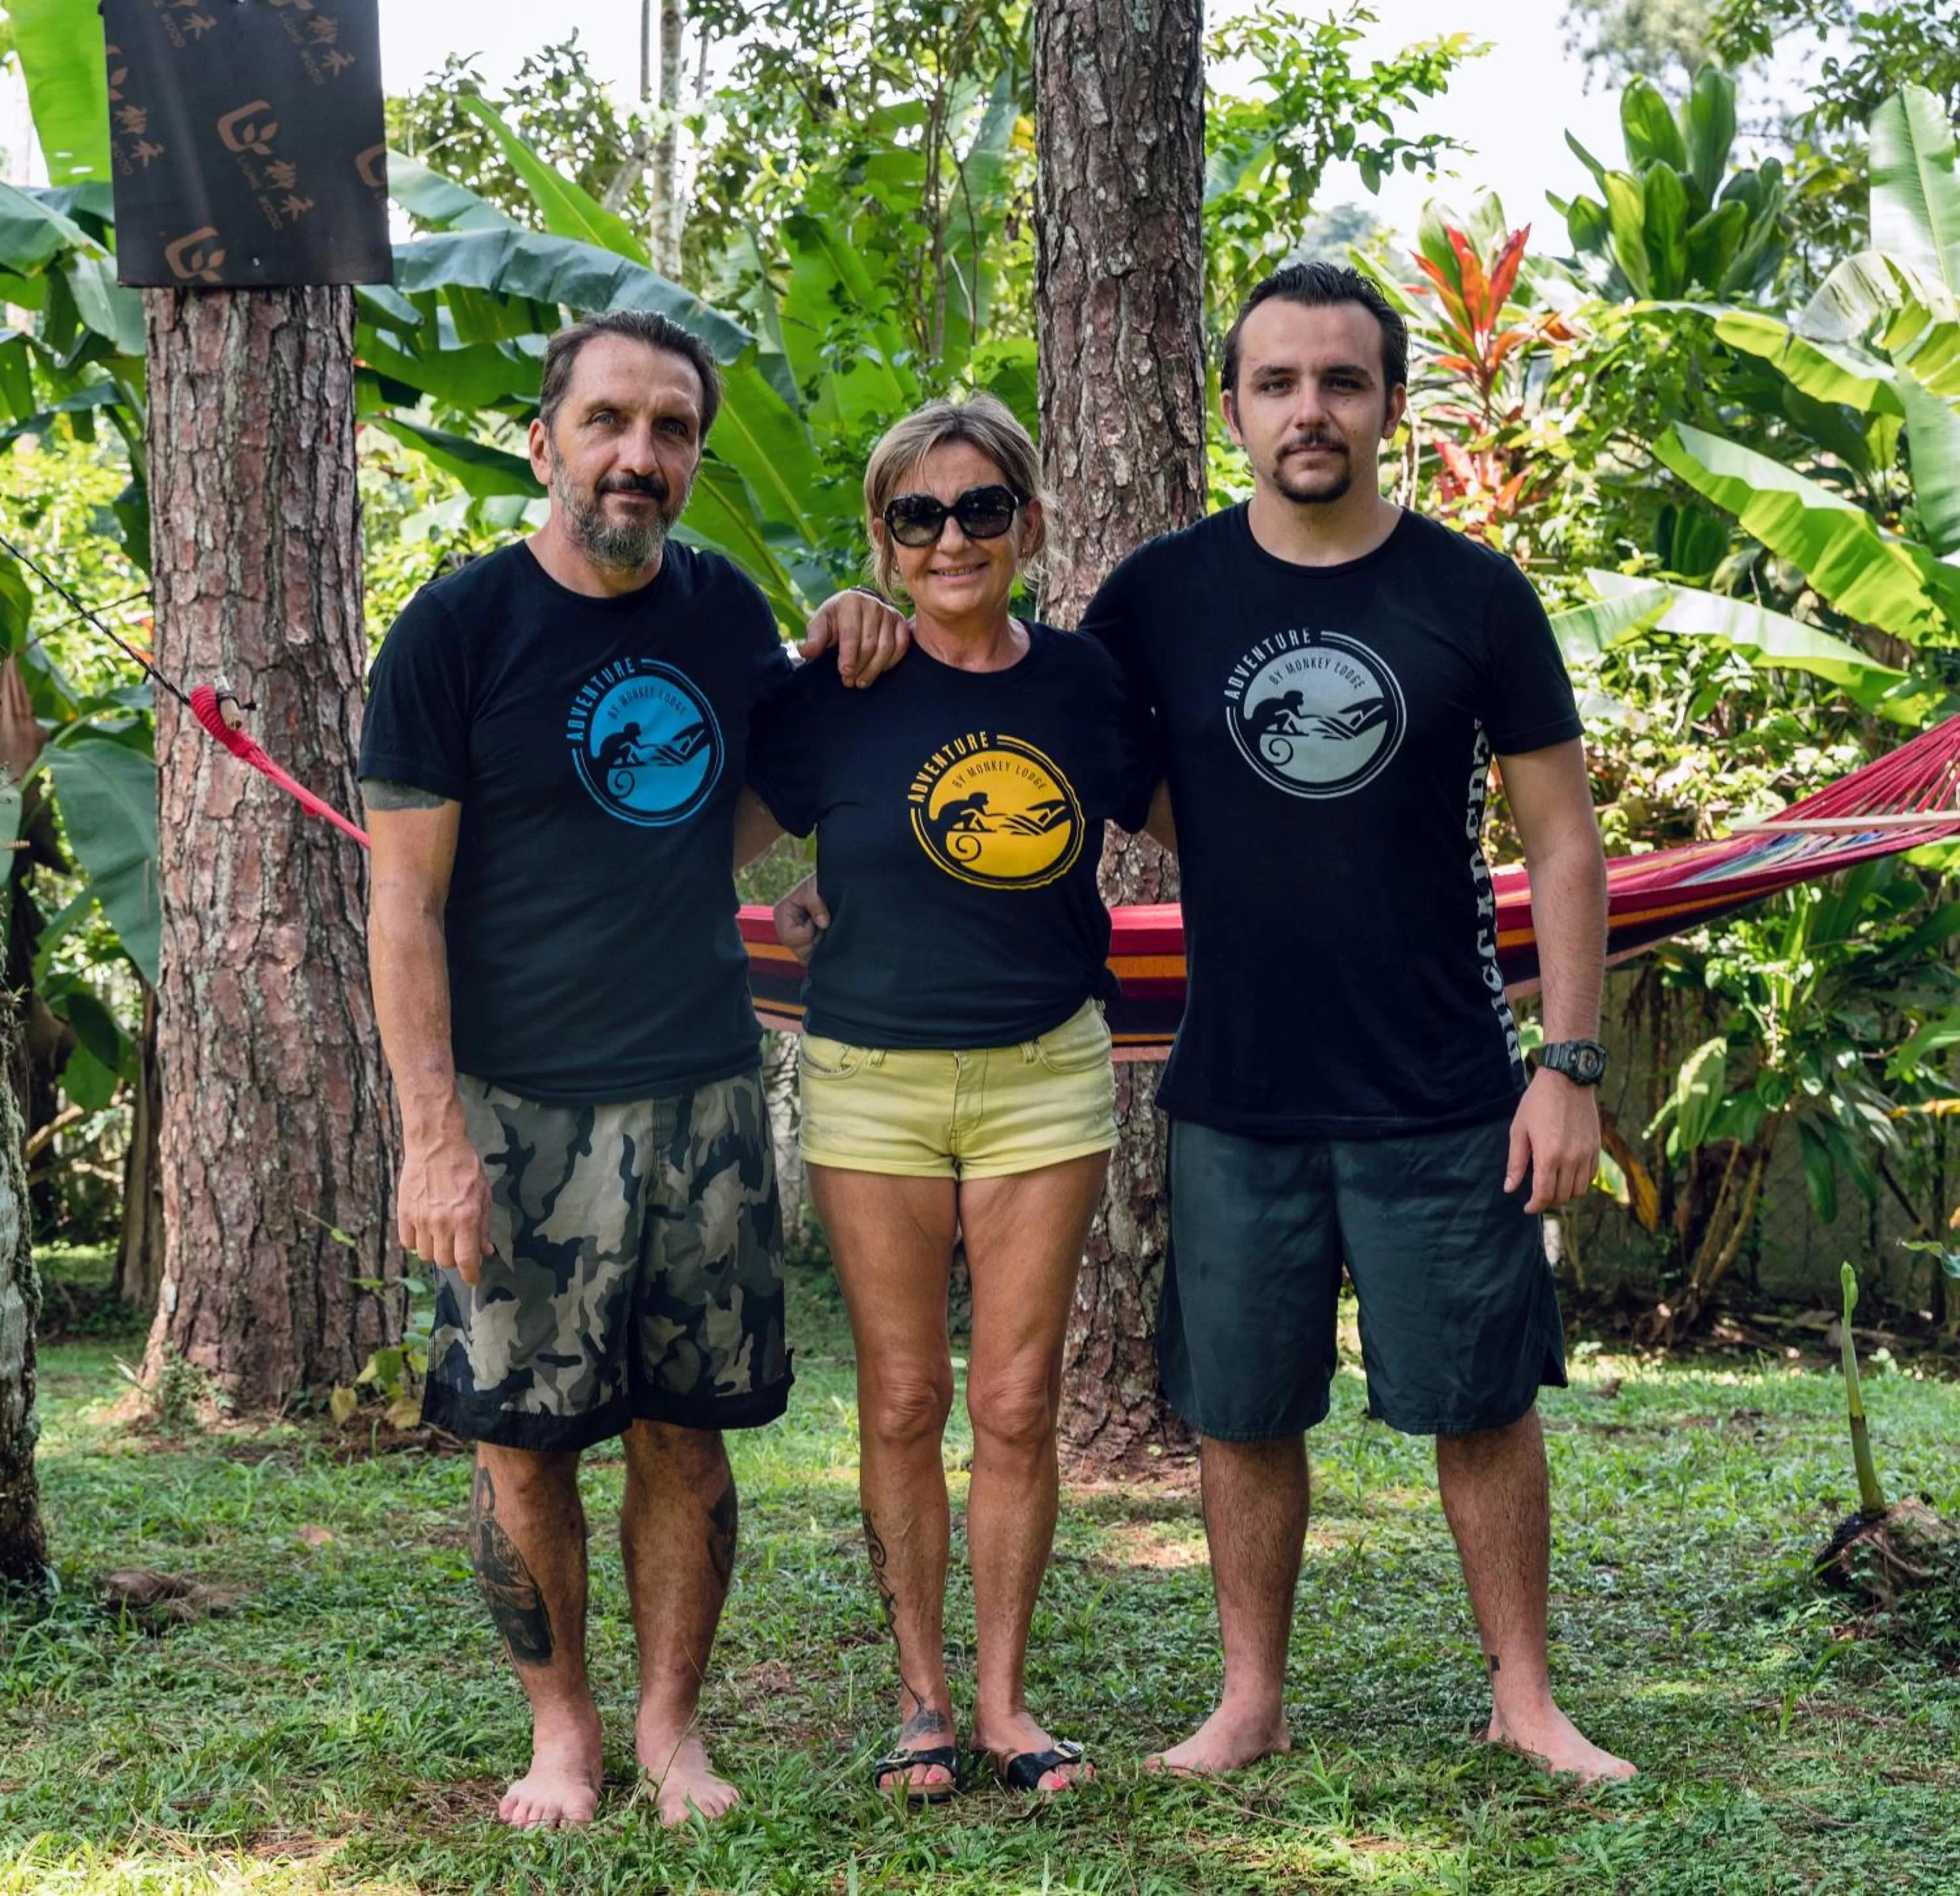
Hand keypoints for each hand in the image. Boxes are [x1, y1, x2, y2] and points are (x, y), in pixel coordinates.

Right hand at [398, 1125, 494, 1280]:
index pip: (466, 1260)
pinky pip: (407, 1242)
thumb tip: (486, 1251)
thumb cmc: (465, 1168)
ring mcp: (420, 1219)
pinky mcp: (404, 1213)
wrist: (436, 1146)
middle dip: (453, 1260)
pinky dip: (416, 1242)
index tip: (472, 1279)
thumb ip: (483, 1226)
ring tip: (441, 1237)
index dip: (470, 1275)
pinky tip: (424, 1231)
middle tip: (458, 1249)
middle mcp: (442, 1223)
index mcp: (466, 1218)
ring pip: (424, 1255)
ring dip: (435, 1251)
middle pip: (444, 1261)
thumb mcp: (483, 1195)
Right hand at [774, 875, 830, 964]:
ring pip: (805, 957)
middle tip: (825, 926)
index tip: (817, 920)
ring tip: (826, 930)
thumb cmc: (820, 882)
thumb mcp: (816, 886)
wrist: (832, 884)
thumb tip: (823, 924)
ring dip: (819, 946)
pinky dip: (822, 950)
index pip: (789, 936)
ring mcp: (794, 938)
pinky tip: (827, 937)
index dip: (807, 932)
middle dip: (814, 941)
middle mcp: (784, 928)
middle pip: (797, 950)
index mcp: (781, 913)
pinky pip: (811, 958)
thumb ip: (817, 903)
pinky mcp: (805, 944)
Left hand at [801, 590, 910, 685]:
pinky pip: (900, 646)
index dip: (848, 656)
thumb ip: (814, 638)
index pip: (851, 633)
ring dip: (874, 669)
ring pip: (886, 648)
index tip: (845, 673)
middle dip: (859, 666)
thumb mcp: (820, 623)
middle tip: (850, 682)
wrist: (856, 607)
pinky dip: (890, 662)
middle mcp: (872, 604)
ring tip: (862, 682)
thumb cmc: (835, 619)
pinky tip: (879, 670)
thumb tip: (806, 651)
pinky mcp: (901, 622)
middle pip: (869, 644)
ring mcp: (889, 613)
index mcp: (850, 601)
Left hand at [1505, 1067, 1599, 1214]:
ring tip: (1552, 1187)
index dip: (1535, 1206)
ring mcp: (1587, 1154)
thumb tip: (1510, 1188)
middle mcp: (1571, 1159)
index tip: (1527, 1208)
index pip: (1544, 1194)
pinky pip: (1591, 1176)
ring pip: (1579, 1190)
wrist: (1567, 1080)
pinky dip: (1580, 1182)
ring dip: (1565, 1194)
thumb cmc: (1537, 1103)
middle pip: (1562, 1195)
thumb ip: (1516, 1162)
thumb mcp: (1519, 1130)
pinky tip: (1567, 1175)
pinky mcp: (1596, 1148)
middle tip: (1536, 1196)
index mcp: (1549, 1156)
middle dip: (1547, 1200)